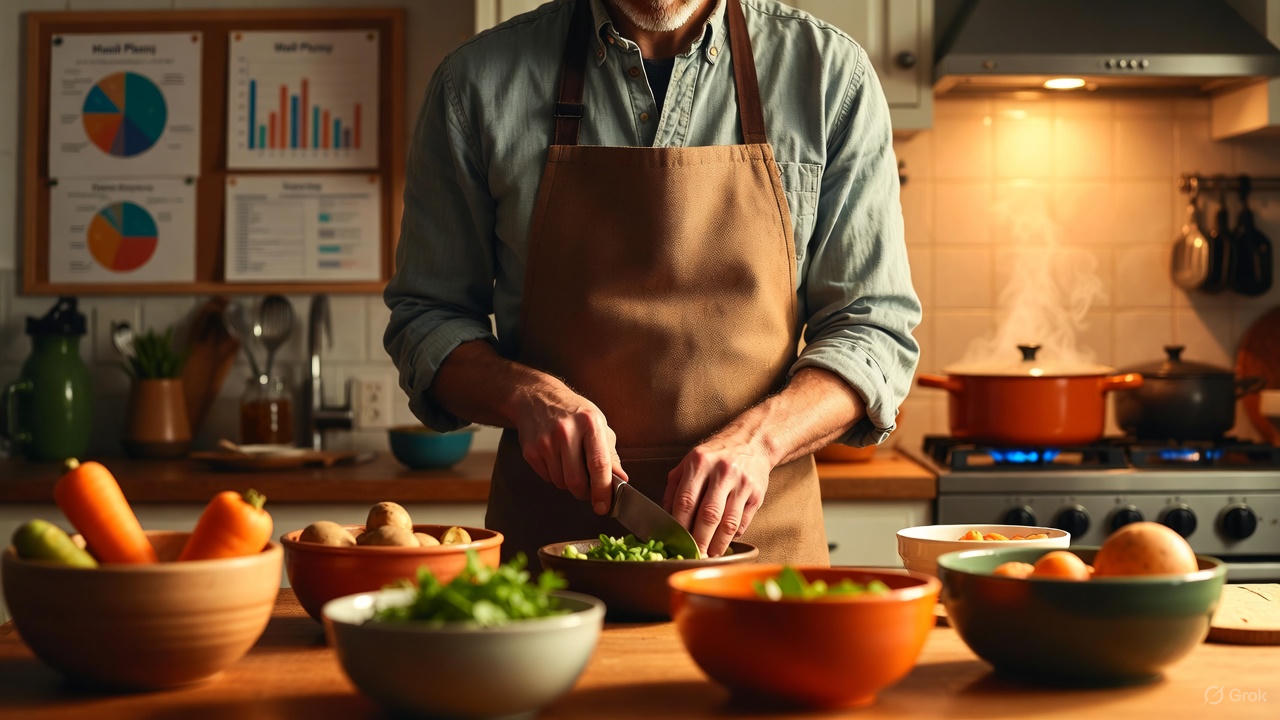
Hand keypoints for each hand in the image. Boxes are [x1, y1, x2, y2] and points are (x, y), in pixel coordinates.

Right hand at [514, 378, 625, 514]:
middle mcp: (566, 431)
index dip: (603, 490)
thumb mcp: (598, 425)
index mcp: (589, 423)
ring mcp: (546, 441)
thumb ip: (610, 454)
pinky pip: (547, 478)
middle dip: (584, 493)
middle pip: (577, 480)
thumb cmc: (573, 413)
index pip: (599, 464)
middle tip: (588, 490)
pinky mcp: (531, 451)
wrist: (537, 398)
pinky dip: (555, 476)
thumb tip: (621, 480)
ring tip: (571, 465)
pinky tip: (556, 459)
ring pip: (561, 483)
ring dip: (569, 483)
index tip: (604, 506)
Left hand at [664, 434, 770, 557]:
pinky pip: (743, 521)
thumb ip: (674, 487)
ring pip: (728, 523)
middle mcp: (722, 471)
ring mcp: (742, 483)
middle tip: (694, 556)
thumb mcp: (689, 461)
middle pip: (708, 515)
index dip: (680, 525)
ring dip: (718, 544)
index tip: (676, 541)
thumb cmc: (716, 455)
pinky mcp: (757, 494)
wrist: (752, 442)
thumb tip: (665, 516)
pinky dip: (732, 535)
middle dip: (699, 540)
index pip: (686, 501)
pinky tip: (724, 541)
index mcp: (699, 462)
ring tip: (710, 554)